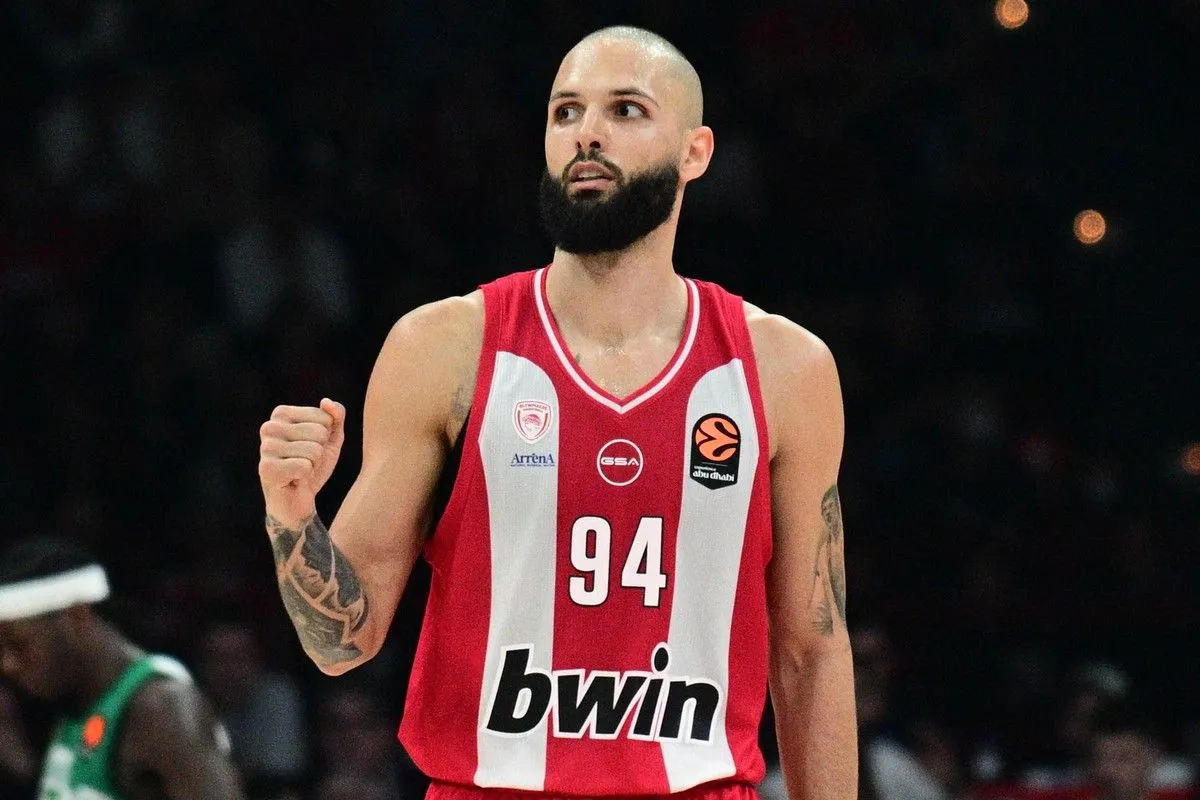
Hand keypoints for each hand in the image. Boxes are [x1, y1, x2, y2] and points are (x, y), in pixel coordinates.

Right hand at [258, 398, 345, 526]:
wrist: (298, 500)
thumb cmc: (313, 465)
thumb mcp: (330, 438)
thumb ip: (335, 417)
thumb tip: (326, 401)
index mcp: (281, 414)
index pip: (324, 417)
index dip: (325, 437)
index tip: (311, 447)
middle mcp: (269, 427)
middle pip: (319, 433)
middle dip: (320, 452)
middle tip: (306, 462)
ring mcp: (265, 448)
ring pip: (313, 450)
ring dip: (313, 465)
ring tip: (299, 471)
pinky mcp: (266, 469)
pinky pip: (304, 466)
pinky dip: (306, 476)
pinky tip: (294, 479)